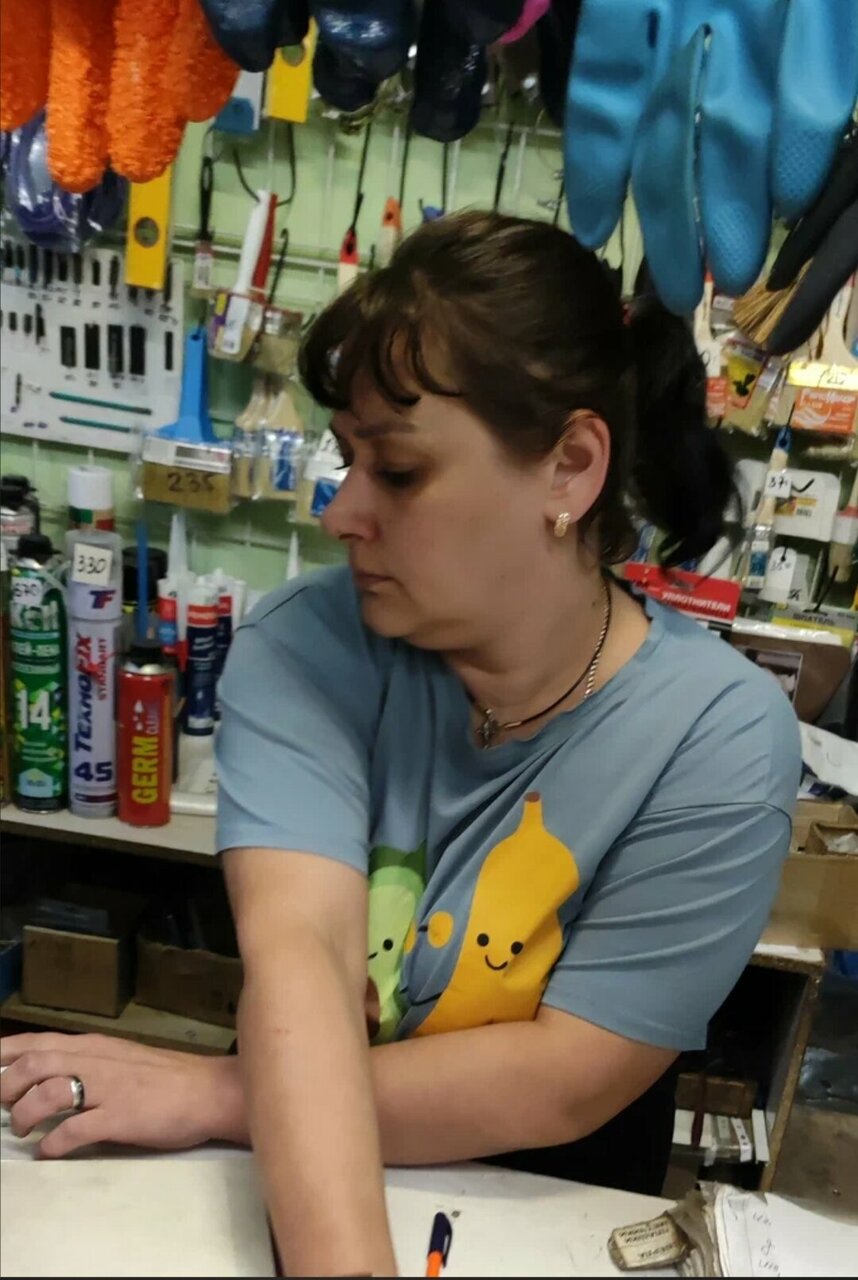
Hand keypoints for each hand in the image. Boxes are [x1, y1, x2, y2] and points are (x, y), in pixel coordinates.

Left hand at [0, 1032, 246, 1157]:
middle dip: (8, 1085)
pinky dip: (54, 1144)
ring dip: (26, 1114)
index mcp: (96, 1047)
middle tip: (4, 1105)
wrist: (209, 1091)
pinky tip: (49, 1152)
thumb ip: (88, 1064)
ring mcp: (109, 1088)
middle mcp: (98, 1061)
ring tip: (24, 1130)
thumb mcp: (122, 1059)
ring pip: (49, 1093)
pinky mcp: (121, 1117)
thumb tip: (48, 1078)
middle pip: (36, 1064)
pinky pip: (75, 1130)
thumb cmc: (166, 1078)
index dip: (7, 1053)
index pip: (40, 1043)